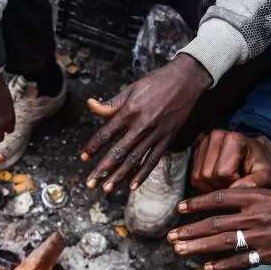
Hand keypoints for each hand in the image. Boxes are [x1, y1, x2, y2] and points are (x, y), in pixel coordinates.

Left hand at [81, 54, 209, 192]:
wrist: (186, 80)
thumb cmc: (156, 82)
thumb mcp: (131, 88)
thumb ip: (111, 103)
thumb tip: (90, 105)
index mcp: (130, 111)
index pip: (106, 133)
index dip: (93, 146)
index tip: (83, 158)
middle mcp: (142, 126)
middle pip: (119, 152)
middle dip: (103, 170)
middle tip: (90, 183)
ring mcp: (155, 134)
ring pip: (134, 160)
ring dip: (119, 176)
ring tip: (107, 189)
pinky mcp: (167, 139)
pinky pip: (153, 160)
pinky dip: (143, 174)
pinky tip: (133, 185)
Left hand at [169, 188, 270, 269]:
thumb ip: (256, 197)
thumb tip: (234, 201)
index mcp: (258, 195)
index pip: (219, 198)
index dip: (197, 203)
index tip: (180, 208)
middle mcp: (255, 215)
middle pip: (214, 223)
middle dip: (189, 230)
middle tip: (171, 236)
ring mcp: (261, 236)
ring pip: (222, 242)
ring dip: (198, 247)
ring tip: (180, 250)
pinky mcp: (270, 254)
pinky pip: (241, 261)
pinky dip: (223, 265)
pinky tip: (208, 267)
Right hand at [191, 130, 270, 191]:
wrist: (254, 149)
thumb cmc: (260, 162)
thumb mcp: (266, 174)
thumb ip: (255, 183)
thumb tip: (235, 190)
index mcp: (233, 139)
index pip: (222, 173)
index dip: (233, 182)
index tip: (243, 178)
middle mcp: (215, 136)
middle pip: (207, 176)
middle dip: (220, 185)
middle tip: (234, 181)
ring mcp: (203, 141)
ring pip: (197, 177)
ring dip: (211, 185)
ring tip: (226, 180)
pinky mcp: (196, 149)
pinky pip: (194, 177)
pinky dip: (205, 183)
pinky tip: (217, 178)